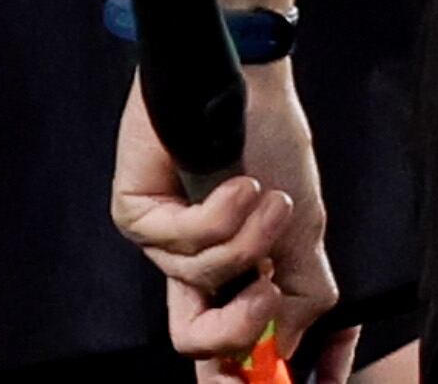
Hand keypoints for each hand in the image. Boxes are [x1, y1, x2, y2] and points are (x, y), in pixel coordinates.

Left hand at [113, 68, 338, 375]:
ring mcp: (158, 239)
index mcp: (225, 277)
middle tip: (272, 285)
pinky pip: (183, 242)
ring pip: (205, 279)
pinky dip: (223, 214)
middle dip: (242, 324)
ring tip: (267, 196)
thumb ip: (299, 298)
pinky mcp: (135, 211)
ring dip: (250, 238)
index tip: (278, 375)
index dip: (246, 369)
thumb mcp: (303, 234)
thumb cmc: (273, 147)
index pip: (220, 346)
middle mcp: (187, 265)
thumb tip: (283, 353)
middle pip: (196, 342)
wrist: (250, 82)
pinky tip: (238, 183)